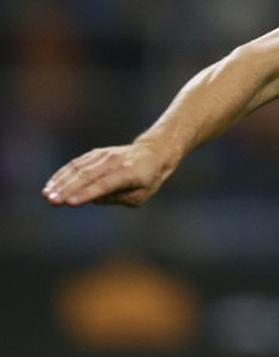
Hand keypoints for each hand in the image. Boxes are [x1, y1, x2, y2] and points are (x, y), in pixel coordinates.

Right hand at [44, 141, 179, 207]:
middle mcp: (115, 162)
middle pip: (88, 176)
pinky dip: (63, 173)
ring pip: (79, 168)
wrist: (152, 153)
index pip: (105, 185)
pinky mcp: (96, 153)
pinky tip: (51, 184)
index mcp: (130, 174)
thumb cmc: (147, 180)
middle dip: (67, 189)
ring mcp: (104, 155)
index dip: (87, 194)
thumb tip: (91, 199)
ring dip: (61, 182)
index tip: (69, 203)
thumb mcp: (139, 196)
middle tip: (51, 201)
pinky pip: (76, 163)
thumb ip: (116, 198)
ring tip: (47, 195)